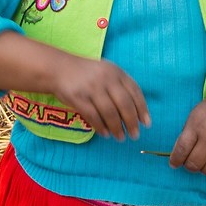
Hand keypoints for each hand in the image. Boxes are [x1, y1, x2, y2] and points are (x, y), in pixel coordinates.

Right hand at [0, 33, 149, 140]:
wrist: (59, 68)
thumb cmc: (87, 74)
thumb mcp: (107, 73)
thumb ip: (121, 87)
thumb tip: (137, 112)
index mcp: (116, 72)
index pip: (135, 91)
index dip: (142, 109)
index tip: (146, 123)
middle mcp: (106, 79)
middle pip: (124, 104)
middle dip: (131, 122)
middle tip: (135, 135)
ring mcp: (91, 88)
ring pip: (109, 112)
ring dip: (117, 128)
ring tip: (120, 137)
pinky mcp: (78, 97)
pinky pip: (93, 116)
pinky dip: (101, 127)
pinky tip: (105, 134)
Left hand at [171, 84, 205, 175]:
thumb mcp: (196, 114)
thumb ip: (187, 133)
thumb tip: (179, 154)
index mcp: (197, 126)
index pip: (182, 150)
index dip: (175, 160)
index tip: (174, 163)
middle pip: (194, 164)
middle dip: (189, 166)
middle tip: (190, 162)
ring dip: (203, 168)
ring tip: (204, 161)